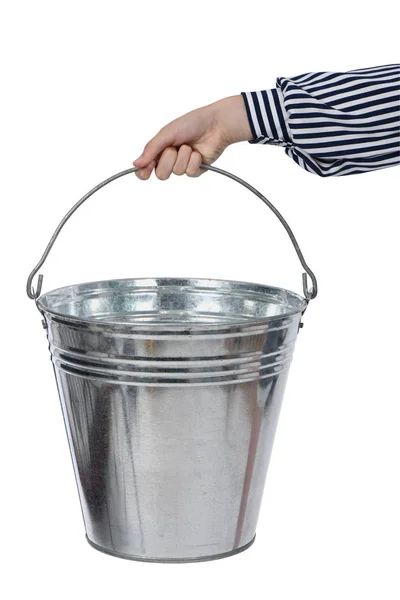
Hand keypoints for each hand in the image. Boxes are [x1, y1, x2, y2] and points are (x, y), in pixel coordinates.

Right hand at [133, 95, 251, 179]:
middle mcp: (170, 159)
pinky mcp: (196, 170)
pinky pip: (190, 172)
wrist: (216, 124)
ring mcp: (183, 165)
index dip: (144, 172)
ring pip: (176, 172)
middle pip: (161, 174)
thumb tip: (136, 164)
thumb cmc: (191, 123)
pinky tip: (198, 152)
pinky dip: (193, 160)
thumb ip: (151, 149)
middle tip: (174, 148)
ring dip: (183, 157)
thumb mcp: (167, 133)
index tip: (147, 168)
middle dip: (167, 161)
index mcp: (160, 150)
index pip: (146, 169)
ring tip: (189, 146)